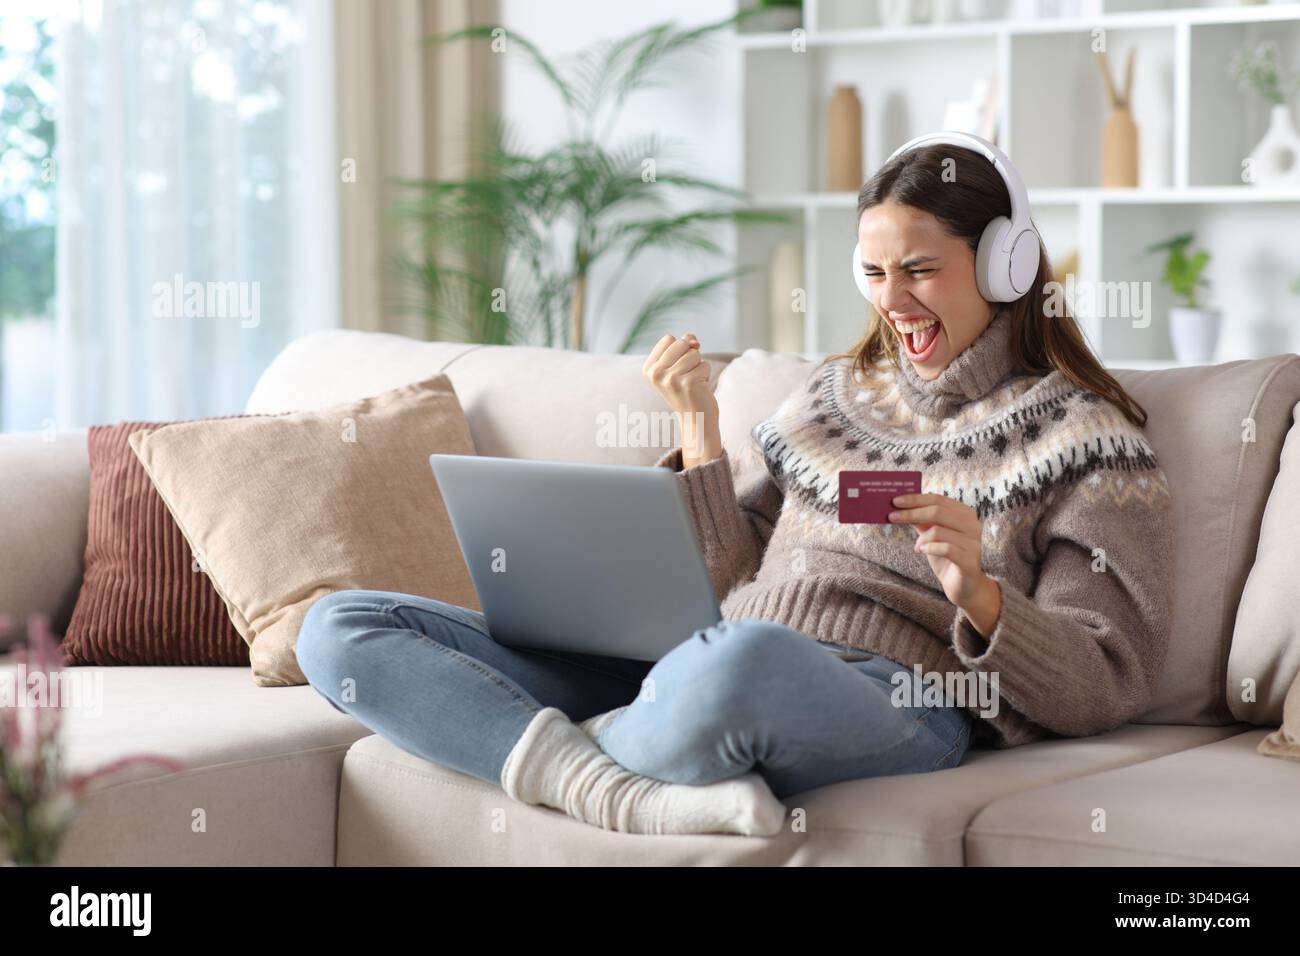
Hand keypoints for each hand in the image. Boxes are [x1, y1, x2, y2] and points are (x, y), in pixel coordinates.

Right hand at [643, 332, 720, 466]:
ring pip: (694, 353)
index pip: (669, 339)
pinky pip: (705, 365)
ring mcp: (670, 379)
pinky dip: (706, 375)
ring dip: (699, 366)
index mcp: (648, 368)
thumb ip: (684, 344)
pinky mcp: (687, 384)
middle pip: (681, 343)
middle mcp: (655, 373)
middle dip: (690, 356)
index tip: (678, 368)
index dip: (680, 349)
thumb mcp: (679, 364)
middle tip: (687, 376)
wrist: (695, 417)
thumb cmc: (688, 388)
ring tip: (693, 381)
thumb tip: (693, 341)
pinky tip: (699, 388)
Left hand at [888, 493, 998, 629]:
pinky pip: (945, 549)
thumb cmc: (946, 558)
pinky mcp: (970, 560)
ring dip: (921, 539)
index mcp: (965, 514)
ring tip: (917, 547)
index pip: (938, 499)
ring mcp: (974, 542)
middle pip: (937, 511)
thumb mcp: (932, 536)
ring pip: (938, 531)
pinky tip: (922, 551)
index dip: (916, 499)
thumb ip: (922, 521)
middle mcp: (973, 525)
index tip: (895, 500)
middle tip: (892, 517)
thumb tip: (900, 506)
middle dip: (911, 513)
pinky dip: (929, 548)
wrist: (964, 587)